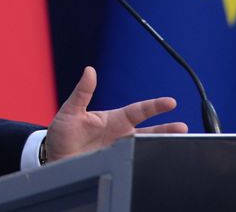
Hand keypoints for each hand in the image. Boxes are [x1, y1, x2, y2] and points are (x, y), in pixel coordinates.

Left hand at [45, 66, 186, 161]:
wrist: (52, 156)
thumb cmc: (62, 132)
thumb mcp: (71, 110)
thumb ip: (82, 92)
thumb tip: (89, 71)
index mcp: (113, 119)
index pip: (138, 111)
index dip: (154, 106)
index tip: (171, 102)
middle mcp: (119, 135)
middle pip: (148, 131)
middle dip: (166, 129)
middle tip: (183, 128)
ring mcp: (117, 150)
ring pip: (144, 147)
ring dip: (159, 145)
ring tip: (178, 144)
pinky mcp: (113, 164)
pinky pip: (131, 162)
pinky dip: (143, 161)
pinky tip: (153, 162)